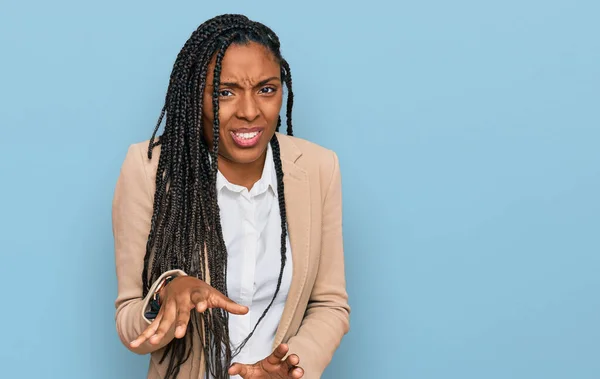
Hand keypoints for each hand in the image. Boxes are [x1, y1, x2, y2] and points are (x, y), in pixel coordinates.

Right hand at [130, 276, 247, 347]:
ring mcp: (169, 307)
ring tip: (154, 343)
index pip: (200, 297)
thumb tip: (246, 310)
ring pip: (164, 320)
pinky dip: (144, 334)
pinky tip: (135, 343)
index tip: (203, 307)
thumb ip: (229, 304)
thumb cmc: (201, 290)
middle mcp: (181, 300)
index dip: (202, 302)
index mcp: (196, 293)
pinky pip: (152, 325)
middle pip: (181, 312)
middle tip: (178, 334)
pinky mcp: (162, 314)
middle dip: (179, 322)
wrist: (180, 280)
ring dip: (158, 331)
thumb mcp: (215, 294)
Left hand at [228, 343, 303, 377]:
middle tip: (293, 359)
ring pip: (295, 371)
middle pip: (289, 361)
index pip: (277, 353)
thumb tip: (230, 369)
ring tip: (298, 373)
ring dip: (298, 371)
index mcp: (272, 361)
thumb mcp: (249, 372)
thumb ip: (240, 368)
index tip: (284, 346)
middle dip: (293, 358)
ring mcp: (287, 375)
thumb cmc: (258, 374)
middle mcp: (282, 366)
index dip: (281, 349)